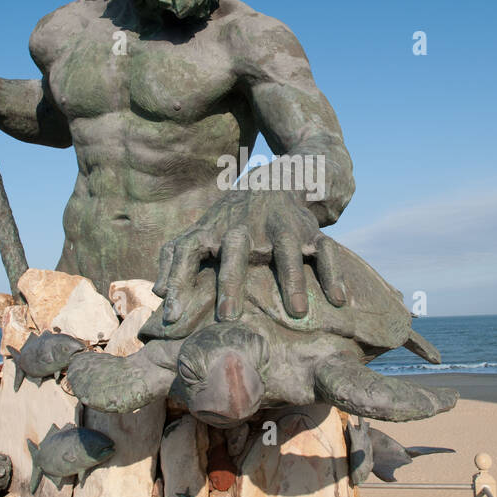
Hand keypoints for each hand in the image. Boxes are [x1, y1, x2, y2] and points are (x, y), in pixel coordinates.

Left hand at [153, 187, 347, 323]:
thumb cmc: (232, 218)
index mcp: (215, 230)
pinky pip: (326, 250)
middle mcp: (247, 227)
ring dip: (291, 280)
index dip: (178, 280)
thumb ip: (176, 258)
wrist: (279, 179)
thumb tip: (158, 293)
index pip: (189, 251)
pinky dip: (333, 273)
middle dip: (232, 282)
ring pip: (288, 250)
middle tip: (228, 317)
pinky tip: (337, 300)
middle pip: (236, 251)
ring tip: (296, 313)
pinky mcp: (311, 230)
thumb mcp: (202, 230)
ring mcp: (282, 226)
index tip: (173, 315)